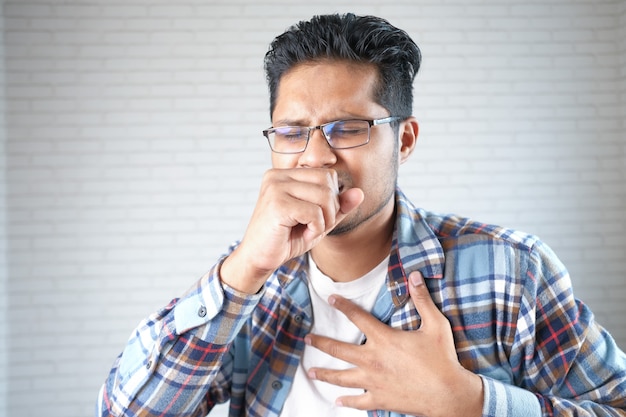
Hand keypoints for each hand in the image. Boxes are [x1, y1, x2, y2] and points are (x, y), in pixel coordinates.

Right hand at [221, 168, 363, 292]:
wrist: (258, 259)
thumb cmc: (285, 239)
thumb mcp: (318, 220)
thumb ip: (339, 206)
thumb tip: (360, 192)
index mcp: (285, 174)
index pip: (327, 175)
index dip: (332, 198)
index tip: (317, 217)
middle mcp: (277, 175)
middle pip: (328, 182)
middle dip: (331, 208)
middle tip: (316, 226)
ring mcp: (275, 187)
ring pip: (324, 196)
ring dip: (324, 220)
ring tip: (309, 230)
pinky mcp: (277, 204)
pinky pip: (314, 213)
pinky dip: (316, 228)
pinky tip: (303, 234)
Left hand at [305, 271, 483, 416]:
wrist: (448, 395)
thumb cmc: (442, 359)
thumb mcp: (435, 325)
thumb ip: (422, 299)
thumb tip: (415, 275)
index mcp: (384, 339)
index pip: (358, 317)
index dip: (343, 306)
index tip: (331, 299)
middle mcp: (373, 360)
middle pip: (338, 349)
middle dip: (320, 343)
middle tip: (307, 339)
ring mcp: (374, 382)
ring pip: (341, 377)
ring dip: (324, 373)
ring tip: (311, 372)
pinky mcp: (380, 399)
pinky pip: (358, 401)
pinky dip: (346, 400)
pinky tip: (336, 400)